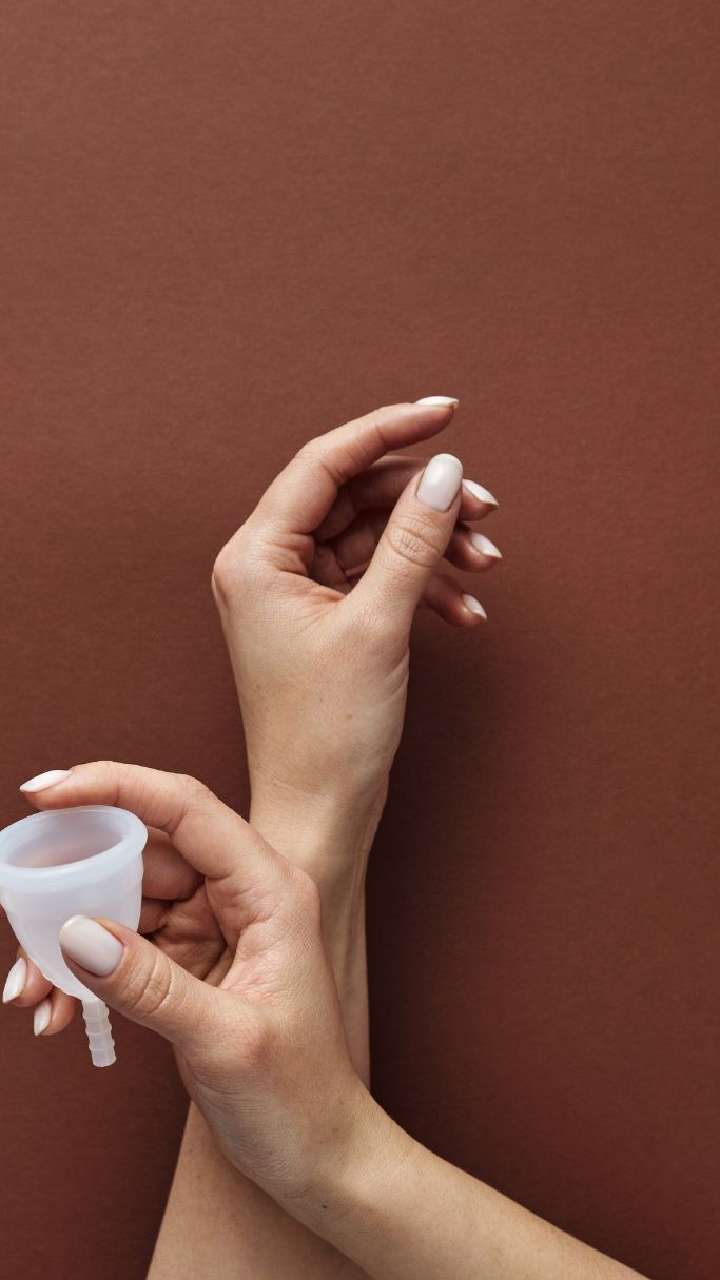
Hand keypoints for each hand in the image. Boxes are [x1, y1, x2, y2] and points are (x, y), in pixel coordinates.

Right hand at [4, 761, 366, 1202]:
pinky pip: (119, 946)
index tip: (44, 795)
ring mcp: (211, 927)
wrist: (318, 1154)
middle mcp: (239, 894)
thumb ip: (150, 984)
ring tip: (29, 994)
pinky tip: (54, 1014)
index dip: (113, 786)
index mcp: (268, 889)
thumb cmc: (299, 1098)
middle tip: (15, 918)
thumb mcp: (225, 1041)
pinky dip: (81, 974)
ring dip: (65, 939)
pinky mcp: (187, 962)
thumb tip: (75, 930)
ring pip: (119, 899)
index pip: (184, 807)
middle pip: (139, 852)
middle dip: (69, 882)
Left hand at [211, 398, 500, 823]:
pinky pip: (378, 575)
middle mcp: (266, 565)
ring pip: (374, 535)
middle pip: (355, 496)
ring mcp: (295, 591)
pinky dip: (423, 583)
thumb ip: (414, 540)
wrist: (320, 812)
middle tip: (485, 513)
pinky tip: (465, 610)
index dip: (388, 429)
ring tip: (483, 568)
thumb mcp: (379, 624)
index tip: (447, 411)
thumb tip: (447, 472)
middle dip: (425, 502)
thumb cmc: (328, 733)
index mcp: (255, 556)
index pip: (324, 463)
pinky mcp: (323, 617)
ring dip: (432, 546)